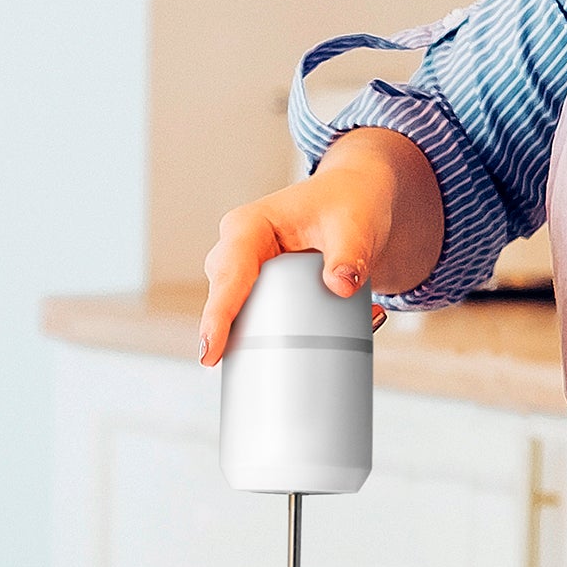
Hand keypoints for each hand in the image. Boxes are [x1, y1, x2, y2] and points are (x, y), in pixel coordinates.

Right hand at [198, 168, 391, 366]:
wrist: (356, 201)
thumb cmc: (349, 203)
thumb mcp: (354, 226)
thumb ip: (349, 255)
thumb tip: (340, 287)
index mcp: (250, 226)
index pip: (229, 273)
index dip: (218, 315)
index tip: (209, 352)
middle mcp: (239, 250)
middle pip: (225, 299)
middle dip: (232, 334)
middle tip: (254, 366)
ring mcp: (249, 273)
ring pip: (239, 315)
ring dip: (266, 338)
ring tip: (301, 353)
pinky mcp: (263, 291)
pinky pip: (262, 320)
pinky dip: (287, 337)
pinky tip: (321, 343)